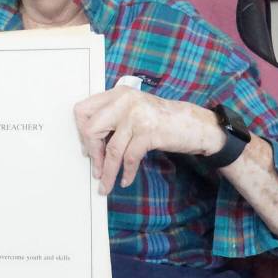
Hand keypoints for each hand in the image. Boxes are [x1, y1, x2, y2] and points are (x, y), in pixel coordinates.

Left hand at [73, 85, 223, 194]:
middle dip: (91, 152)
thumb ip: (114, 117)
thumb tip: (89, 143)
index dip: (81, 131)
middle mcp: (125, 101)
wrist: (197, 125)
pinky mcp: (148, 132)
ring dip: (106, 171)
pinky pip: (129, 158)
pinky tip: (125, 180)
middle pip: (91, 129)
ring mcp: (137, 116)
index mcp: (118, 93)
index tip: (87, 147)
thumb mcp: (135, 110)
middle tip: (95, 167)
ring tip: (105, 184)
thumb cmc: (163, 120)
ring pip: (110, 149)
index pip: (83, 109)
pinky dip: (126, 173)